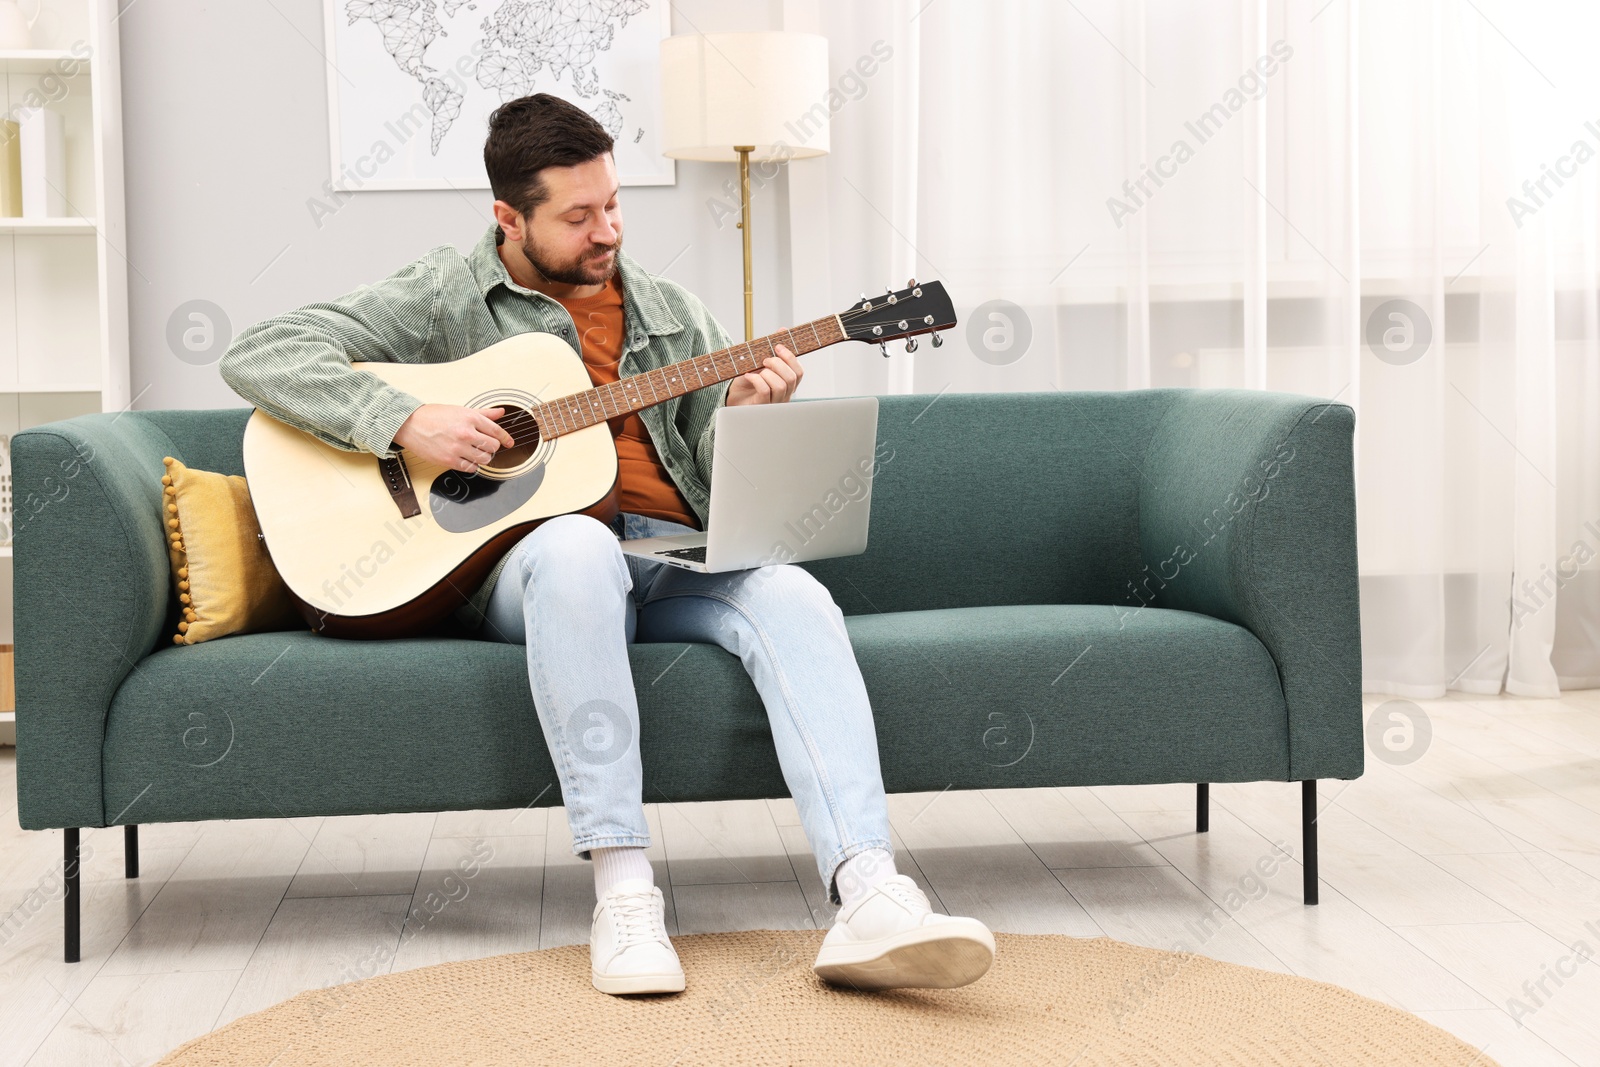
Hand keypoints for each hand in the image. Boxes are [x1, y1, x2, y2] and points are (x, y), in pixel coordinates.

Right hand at [393, 403, 516, 471]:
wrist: (410, 424)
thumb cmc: (433, 416)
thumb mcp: (460, 410)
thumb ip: (483, 413)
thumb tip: (500, 412)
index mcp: (470, 418)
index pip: (496, 431)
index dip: (505, 438)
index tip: (509, 443)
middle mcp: (466, 433)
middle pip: (493, 447)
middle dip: (492, 447)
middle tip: (485, 446)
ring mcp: (458, 448)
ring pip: (484, 459)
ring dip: (483, 457)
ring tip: (475, 452)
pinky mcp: (449, 460)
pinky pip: (471, 468)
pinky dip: (472, 465)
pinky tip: (466, 458)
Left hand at [726, 344, 802, 405]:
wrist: (733, 397)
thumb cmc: (748, 382)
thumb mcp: (760, 362)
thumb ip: (772, 349)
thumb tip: (783, 329)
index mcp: (788, 384)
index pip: (799, 372)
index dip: (790, 358)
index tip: (777, 347)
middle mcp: (784, 395)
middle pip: (792, 378)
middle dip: (778, 363)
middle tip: (764, 360)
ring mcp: (774, 403)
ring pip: (781, 385)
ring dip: (768, 372)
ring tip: (758, 369)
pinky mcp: (761, 406)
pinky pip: (765, 390)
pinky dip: (756, 379)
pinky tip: (748, 376)